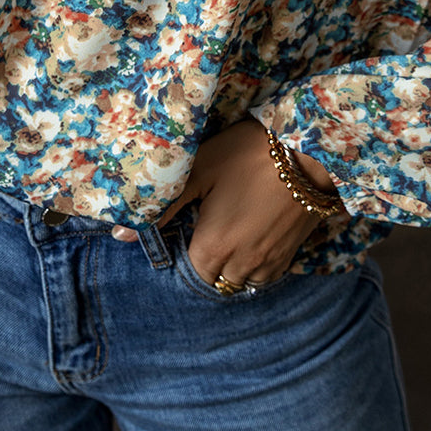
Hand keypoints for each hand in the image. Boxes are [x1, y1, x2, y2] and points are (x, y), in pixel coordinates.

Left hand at [112, 118, 349, 288]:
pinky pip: (265, 274)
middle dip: (209, 259)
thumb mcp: (199, 173)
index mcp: (213, 247)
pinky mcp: (291, 256)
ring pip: (241, 280)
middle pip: (215, 279)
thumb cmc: (249, 155)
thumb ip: (162, 207)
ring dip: (233, 264)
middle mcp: (241, 264)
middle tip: (212, 224)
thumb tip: (120, 235)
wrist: (311, 150)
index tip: (191, 225)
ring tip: (233, 230)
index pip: (189, 270)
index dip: (186, 248)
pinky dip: (256, 262)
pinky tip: (255, 233)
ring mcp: (269, 263)